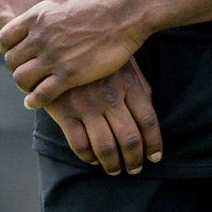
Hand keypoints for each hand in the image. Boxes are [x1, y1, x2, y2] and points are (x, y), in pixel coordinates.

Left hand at [0, 0, 147, 109]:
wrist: (126, 11)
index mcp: (36, 15)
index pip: (4, 38)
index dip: (7, 48)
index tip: (16, 52)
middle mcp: (39, 37)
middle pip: (10, 61)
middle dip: (16, 67)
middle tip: (25, 71)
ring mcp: (53, 57)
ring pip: (21, 79)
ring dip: (24, 85)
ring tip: (31, 87)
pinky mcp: (70, 74)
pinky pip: (41, 94)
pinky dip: (35, 100)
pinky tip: (35, 101)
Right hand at [42, 58, 161, 175]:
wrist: (56, 42)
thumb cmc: (96, 54)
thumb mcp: (122, 61)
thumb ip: (138, 84)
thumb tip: (150, 108)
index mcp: (127, 83)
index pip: (148, 120)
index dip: (154, 143)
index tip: (155, 156)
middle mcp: (109, 96)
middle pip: (130, 139)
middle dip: (135, 160)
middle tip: (135, 168)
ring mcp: (86, 105)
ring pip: (106, 148)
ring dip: (113, 165)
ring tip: (115, 169)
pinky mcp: (65, 111)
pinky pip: (80, 145)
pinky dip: (89, 157)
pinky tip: (93, 158)